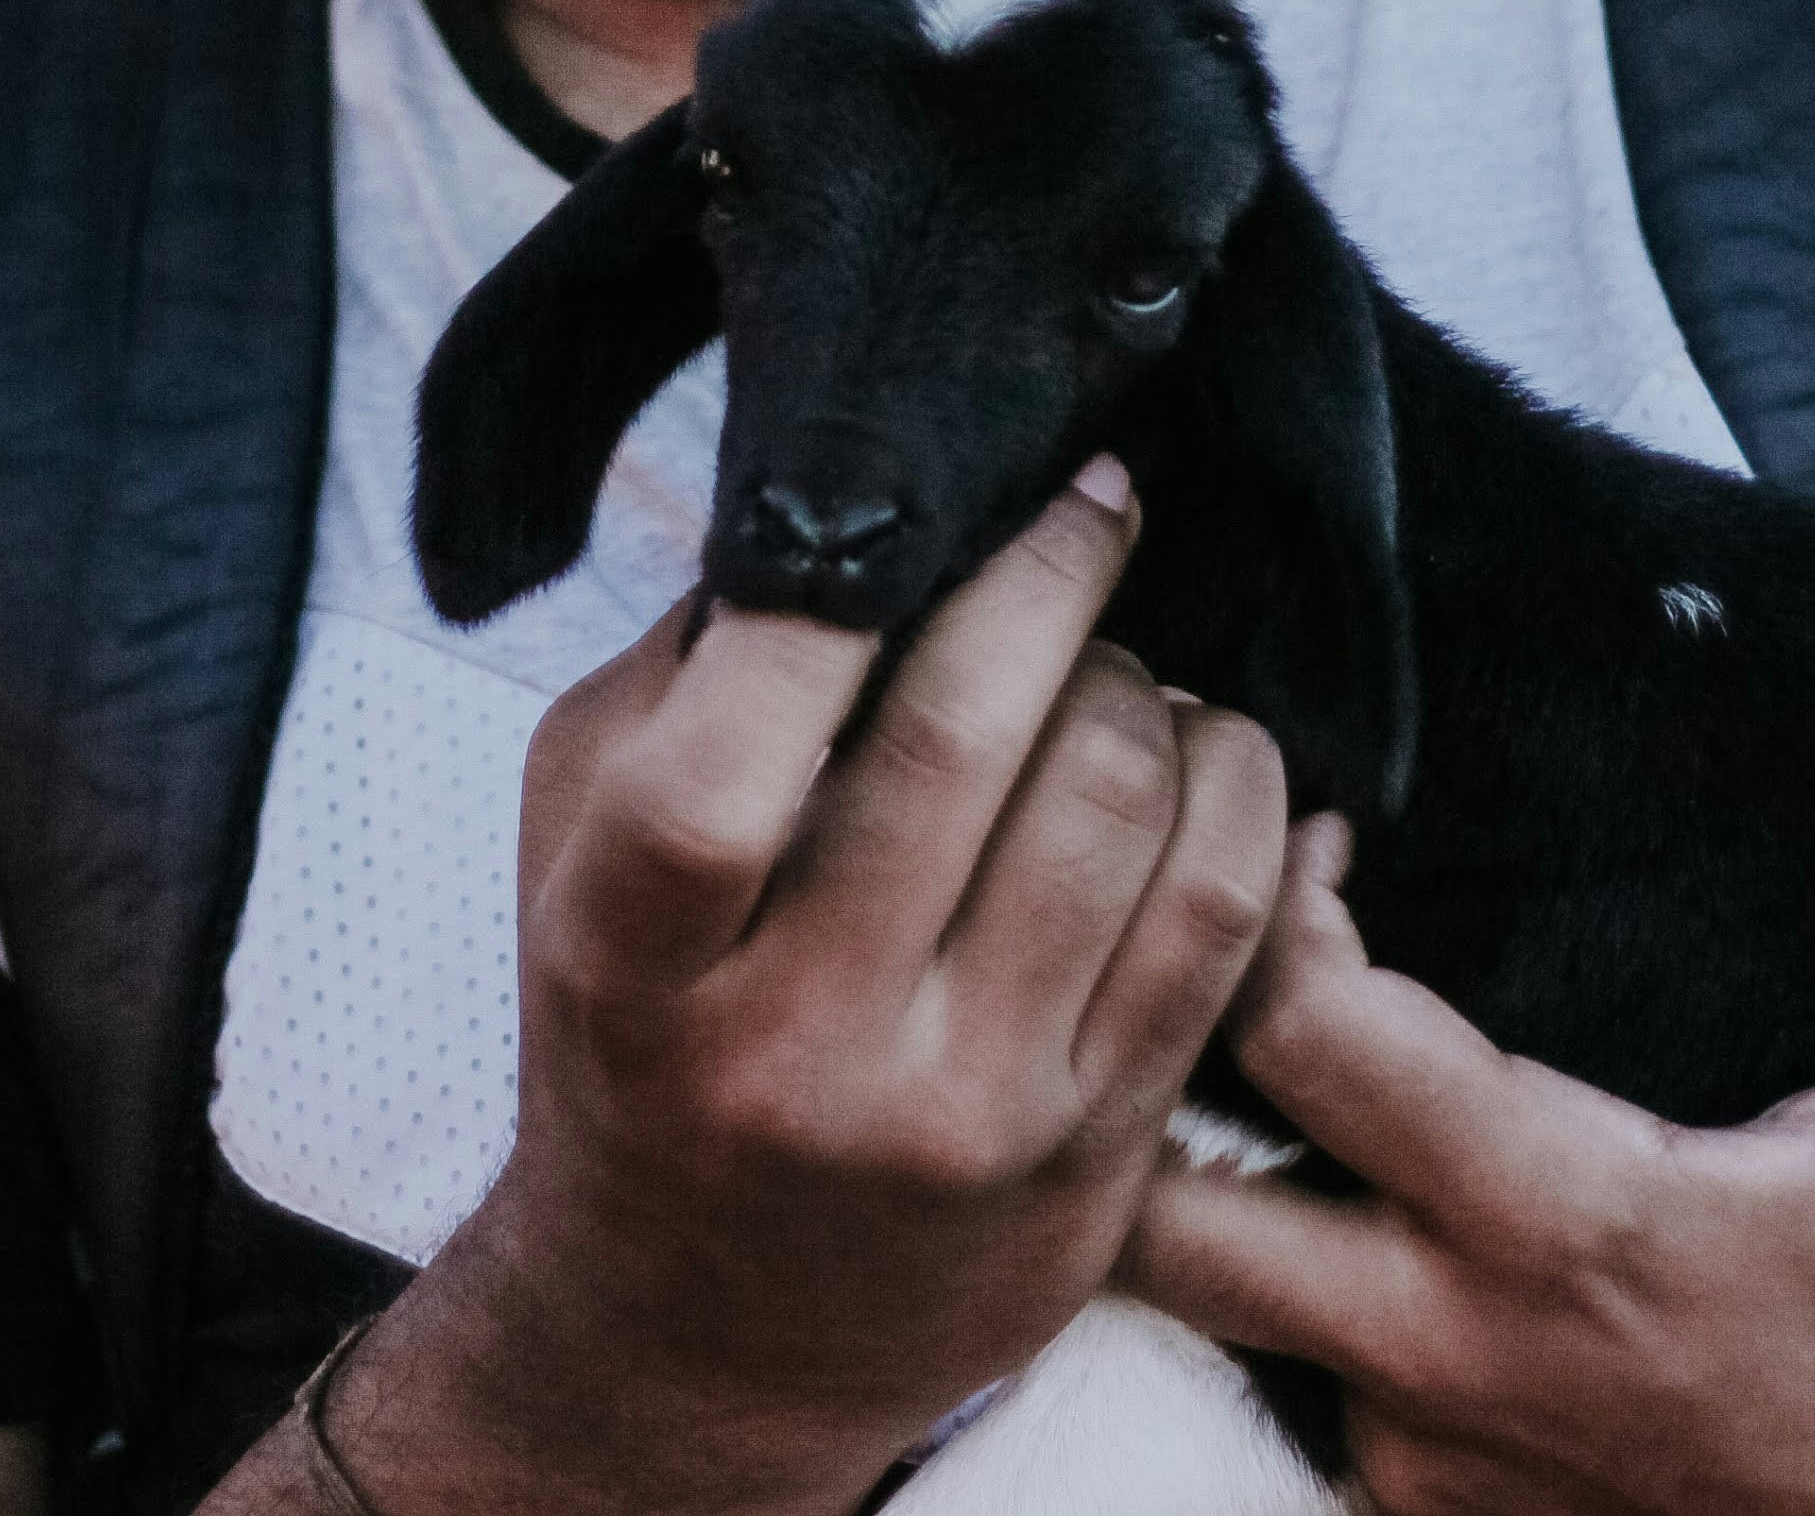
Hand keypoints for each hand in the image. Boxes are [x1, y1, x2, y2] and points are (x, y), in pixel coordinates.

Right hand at [354, 462, 1293, 1515]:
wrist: (700, 1331)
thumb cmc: (643, 1032)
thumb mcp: (576, 853)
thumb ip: (685, 676)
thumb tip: (857, 504)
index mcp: (635, 956)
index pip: (738, 748)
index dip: (861, 585)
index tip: (951, 483)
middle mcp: (798, 1048)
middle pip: (968, 746)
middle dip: (1053, 582)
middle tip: (1083, 518)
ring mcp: (964, 1113)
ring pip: (1125, 809)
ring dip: (1149, 684)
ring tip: (1119, 663)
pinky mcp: (1096, 1154)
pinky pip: (1224, 917)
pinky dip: (1237, 789)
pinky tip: (1202, 753)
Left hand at [1122, 695, 1814, 1515]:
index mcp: (1577, 1226)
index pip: (1306, 1037)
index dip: (1280, 900)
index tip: (1326, 836)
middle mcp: (1461, 1359)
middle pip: (1164, 1216)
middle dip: (1147, 1076)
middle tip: (1220, 960)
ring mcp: (1438, 1464)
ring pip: (1220, 1318)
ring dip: (1216, 1191)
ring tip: (1274, 1077)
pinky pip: (1306, 1398)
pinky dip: (1312, 1300)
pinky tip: (1382, 1217)